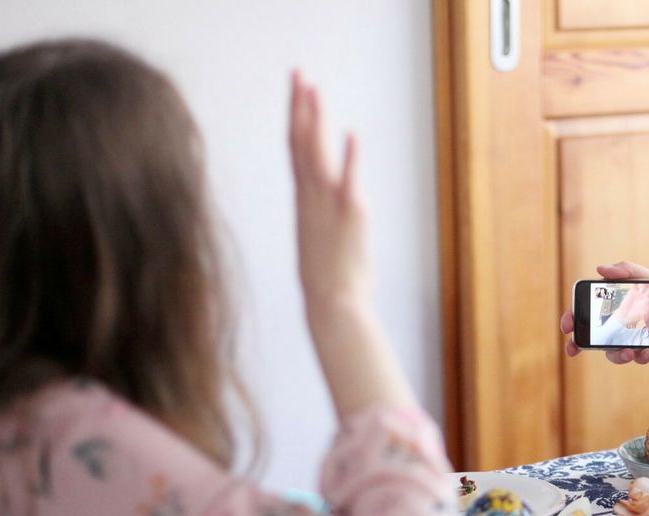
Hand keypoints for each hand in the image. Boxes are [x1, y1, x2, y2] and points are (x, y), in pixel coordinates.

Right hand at [289, 71, 414, 415]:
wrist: (333, 308)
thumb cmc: (328, 279)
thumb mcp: (318, 237)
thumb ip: (321, 212)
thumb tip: (329, 197)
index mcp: (304, 202)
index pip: (295, 150)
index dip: (296, 117)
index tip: (296, 90)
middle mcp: (312, 199)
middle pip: (301, 143)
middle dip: (300, 106)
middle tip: (298, 74)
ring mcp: (330, 207)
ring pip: (319, 156)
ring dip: (318, 121)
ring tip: (316, 89)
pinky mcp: (352, 218)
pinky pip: (350, 182)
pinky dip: (351, 159)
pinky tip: (353, 134)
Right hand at [559, 261, 648, 364]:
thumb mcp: (646, 276)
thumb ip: (625, 271)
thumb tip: (600, 269)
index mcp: (613, 304)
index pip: (585, 311)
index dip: (572, 318)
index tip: (568, 326)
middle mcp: (617, 324)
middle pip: (591, 336)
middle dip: (579, 344)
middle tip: (575, 349)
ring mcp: (630, 338)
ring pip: (613, 353)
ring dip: (616, 355)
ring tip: (628, 352)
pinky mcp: (646, 348)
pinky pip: (638, 358)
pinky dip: (641, 357)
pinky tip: (648, 351)